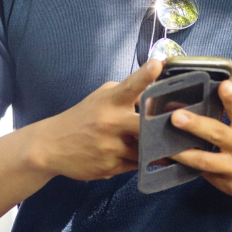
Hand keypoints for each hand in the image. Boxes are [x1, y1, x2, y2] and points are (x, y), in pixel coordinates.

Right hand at [30, 60, 162, 180]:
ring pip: (145, 150)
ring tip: (166, 144)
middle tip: (179, 126)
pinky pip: (136, 164)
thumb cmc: (83, 116)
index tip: (158, 64)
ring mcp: (110, 147)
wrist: (52, 145)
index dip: (145, 75)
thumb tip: (154, 93)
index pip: (130, 85)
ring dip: (155, 148)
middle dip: (161, 127)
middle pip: (145, 125)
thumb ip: (127, 93)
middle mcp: (111, 122)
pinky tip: (141, 156)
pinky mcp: (110, 167)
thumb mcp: (102, 97)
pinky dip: (141, 160)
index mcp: (110, 101)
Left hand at [170, 78, 231, 201]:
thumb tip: (227, 83)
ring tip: (165, 146)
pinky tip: (171, 161)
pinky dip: (188, 168)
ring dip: (183, 153)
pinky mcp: (229, 185)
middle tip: (176, 116)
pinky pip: (205, 175)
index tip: (223, 87)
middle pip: (217, 134)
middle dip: (195, 125)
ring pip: (206, 161)